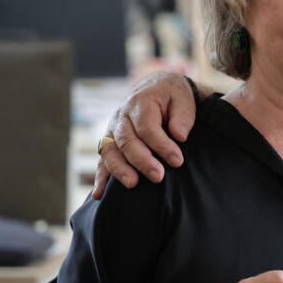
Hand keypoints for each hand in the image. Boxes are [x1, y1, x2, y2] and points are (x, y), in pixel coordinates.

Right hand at [93, 72, 197, 198]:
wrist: (156, 88)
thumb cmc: (172, 97)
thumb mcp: (183, 100)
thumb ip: (182, 117)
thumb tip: (179, 136)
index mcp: (140, 103)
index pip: (147, 128)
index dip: (161, 146)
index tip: (177, 160)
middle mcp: (121, 116)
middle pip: (127, 141)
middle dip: (142, 161)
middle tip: (158, 176)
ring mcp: (112, 129)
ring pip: (110, 151)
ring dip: (120, 169)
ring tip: (133, 183)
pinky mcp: (109, 141)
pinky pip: (102, 159)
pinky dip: (100, 177)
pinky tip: (99, 194)